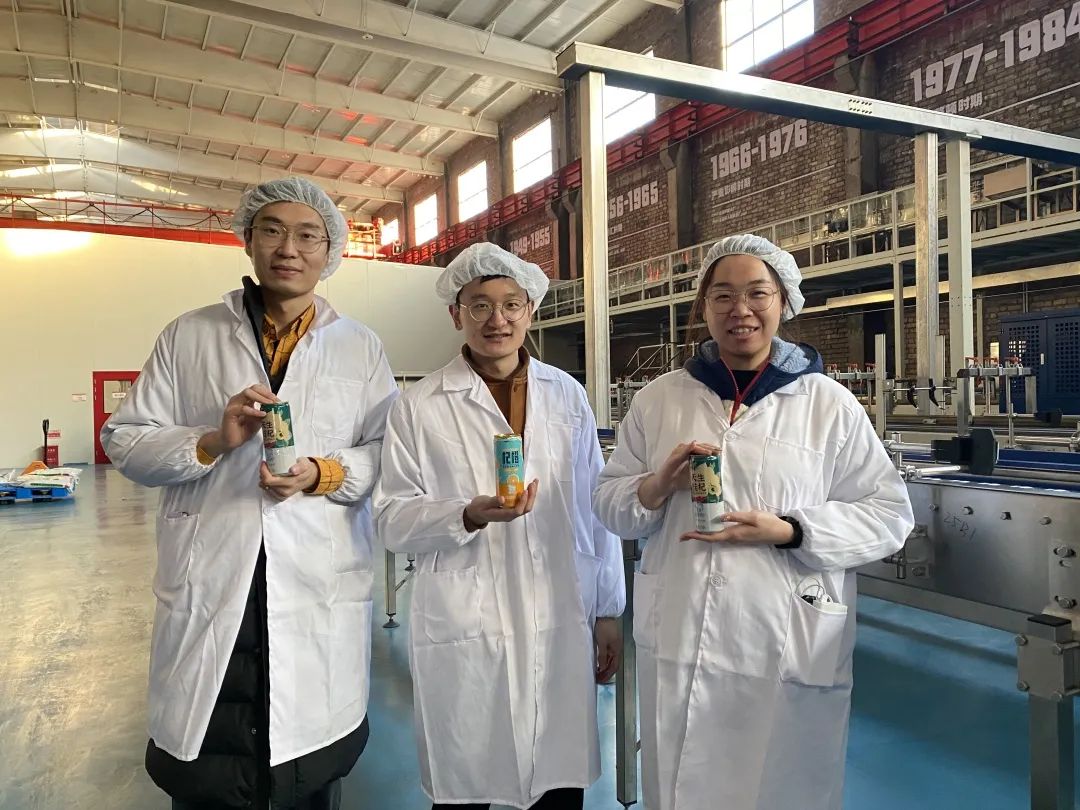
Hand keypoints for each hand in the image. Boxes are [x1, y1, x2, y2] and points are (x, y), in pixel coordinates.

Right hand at [199, 385, 277, 458]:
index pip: (257, 389)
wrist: (231, 442)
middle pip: (253, 388)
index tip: (278, 400)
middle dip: (266, 393)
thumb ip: (265, 413)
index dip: (268, 393)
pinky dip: (254, 411)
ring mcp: (234, 405)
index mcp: (245, 399)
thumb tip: (277, 409)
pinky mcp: (230, 413)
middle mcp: (239, 399)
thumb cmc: (244, 430)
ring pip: (247, 393)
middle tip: (275, 401)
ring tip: (270, 404)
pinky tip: (262, 414)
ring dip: (261, 398)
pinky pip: (242, 408)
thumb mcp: (259, 420)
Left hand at [259, 458, 318, 500]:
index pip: (269, 480)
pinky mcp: (281, 498)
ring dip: (264, 479)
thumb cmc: (306, 469)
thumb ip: (300, 467)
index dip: (263, 471)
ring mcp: (283, 496)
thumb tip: (293, 470)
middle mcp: (285, 491)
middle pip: (265, 484)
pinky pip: (268, 491)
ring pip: (265, 487)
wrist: (310, 478)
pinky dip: (266, 484)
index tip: (264, 463)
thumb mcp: (305, 464)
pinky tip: (271, 478)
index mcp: (290, 483)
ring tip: (268, 471)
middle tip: (266, 466)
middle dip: (262, 474)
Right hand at [462, 480, 538, 529]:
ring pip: (526, 506)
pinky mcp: (512, 507)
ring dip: (531, 495)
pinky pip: (523, 502)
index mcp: (504, 516)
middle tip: (533, 483)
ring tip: (534, 483)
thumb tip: (503, 499)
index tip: (524, 491)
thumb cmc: (479, 508)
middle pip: (525, 509)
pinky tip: (528, 486)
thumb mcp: (484, 504)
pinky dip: (528, 494)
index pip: (517, 511)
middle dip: (531, 497)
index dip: (523, 502)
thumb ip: (493, 502)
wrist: (476, 513)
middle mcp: (511, 515)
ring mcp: (512, 511)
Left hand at [594, 617, 621, 682]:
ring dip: (605, 668)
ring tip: (598, 673)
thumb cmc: (604, 628)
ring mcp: (614, 645)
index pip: (614, 667)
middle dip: (606, 673)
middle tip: (598, 679)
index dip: (607, 675)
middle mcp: (617, 649)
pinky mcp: (610, 641)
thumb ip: (603, 656)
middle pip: (613, 665)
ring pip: (611, 660)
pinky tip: (599, 663)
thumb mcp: (602, 643)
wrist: (605, 614)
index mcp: (617, 650)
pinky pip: (609, 655)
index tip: (600, 680)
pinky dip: (605, 661)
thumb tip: (603, 668)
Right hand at [637, 441, 719, 509]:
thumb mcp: (693, 476)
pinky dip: (688, 448)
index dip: (712, 450)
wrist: (664, 485)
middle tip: (718, 451)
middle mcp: (684, 451)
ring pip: (692, 447)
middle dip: (709, 448)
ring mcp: (678, 453)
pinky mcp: (673, 458)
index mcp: (689, 454)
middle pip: (699, 446)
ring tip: (710, 451)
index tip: (720, 453)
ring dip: (701, 448)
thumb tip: (714, 473)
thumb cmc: (678, 480)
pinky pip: (682, 451)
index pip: (702, 449)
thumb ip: (701, 472)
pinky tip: (693, 445)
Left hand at [680, 510, 794, 544]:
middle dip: (697, 536)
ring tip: (692, 530)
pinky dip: (713, 532)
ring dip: (704, 534)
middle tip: (683, 535)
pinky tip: (709, 526)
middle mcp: (733, 538)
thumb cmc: (768, 523)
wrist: (781, 532)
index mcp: (734, 534)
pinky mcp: (740, 535)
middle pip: (711, 538)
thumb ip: (736, 517)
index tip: (686, 536)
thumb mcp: (753, 516)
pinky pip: (722, 535)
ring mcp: (737, 537)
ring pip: (716, 537)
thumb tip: (720, 516)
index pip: (712, 537)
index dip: (698, 536)